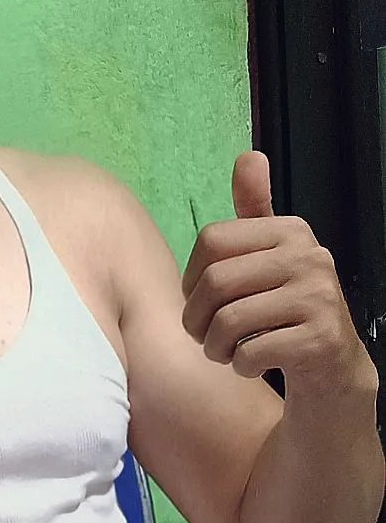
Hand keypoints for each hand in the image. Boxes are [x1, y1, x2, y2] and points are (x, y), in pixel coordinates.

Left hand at [181, 151, 369, 388]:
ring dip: (214, 347)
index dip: (191, 278)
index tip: (200, 300)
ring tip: (225, 351)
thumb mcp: (269, 254)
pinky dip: (241, 365)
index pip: (211, 240)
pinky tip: (253, 363)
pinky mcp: (321, 338)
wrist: (333, 366)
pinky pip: (251, 352)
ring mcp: (320, 296)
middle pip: (215, 282)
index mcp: (290, 230)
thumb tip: (249, 156)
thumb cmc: (286, 308)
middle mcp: (310, 256)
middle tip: (204, 337)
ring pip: (229, 321)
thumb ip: (254, 209)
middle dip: (196, 320)